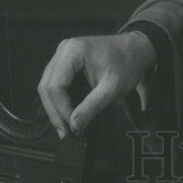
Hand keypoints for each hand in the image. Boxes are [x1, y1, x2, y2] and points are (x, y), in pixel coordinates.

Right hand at [37, 31, 155, 138]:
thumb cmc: (127, 63)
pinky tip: (68, 114)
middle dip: (55, 112)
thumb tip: (74, 125)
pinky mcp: (65, 62)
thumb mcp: (113, 88)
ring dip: (55, 108)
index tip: (71, 127)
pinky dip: (59, 101)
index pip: (55, 85)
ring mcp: (63, 54)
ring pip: (47, 86)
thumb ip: (92, 107)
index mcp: (74, 51)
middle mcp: (64, 49)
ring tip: (67, 126)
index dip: (61, 109)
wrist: (136, 50)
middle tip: (66, 132)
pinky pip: (55, 83)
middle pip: (46, 86)